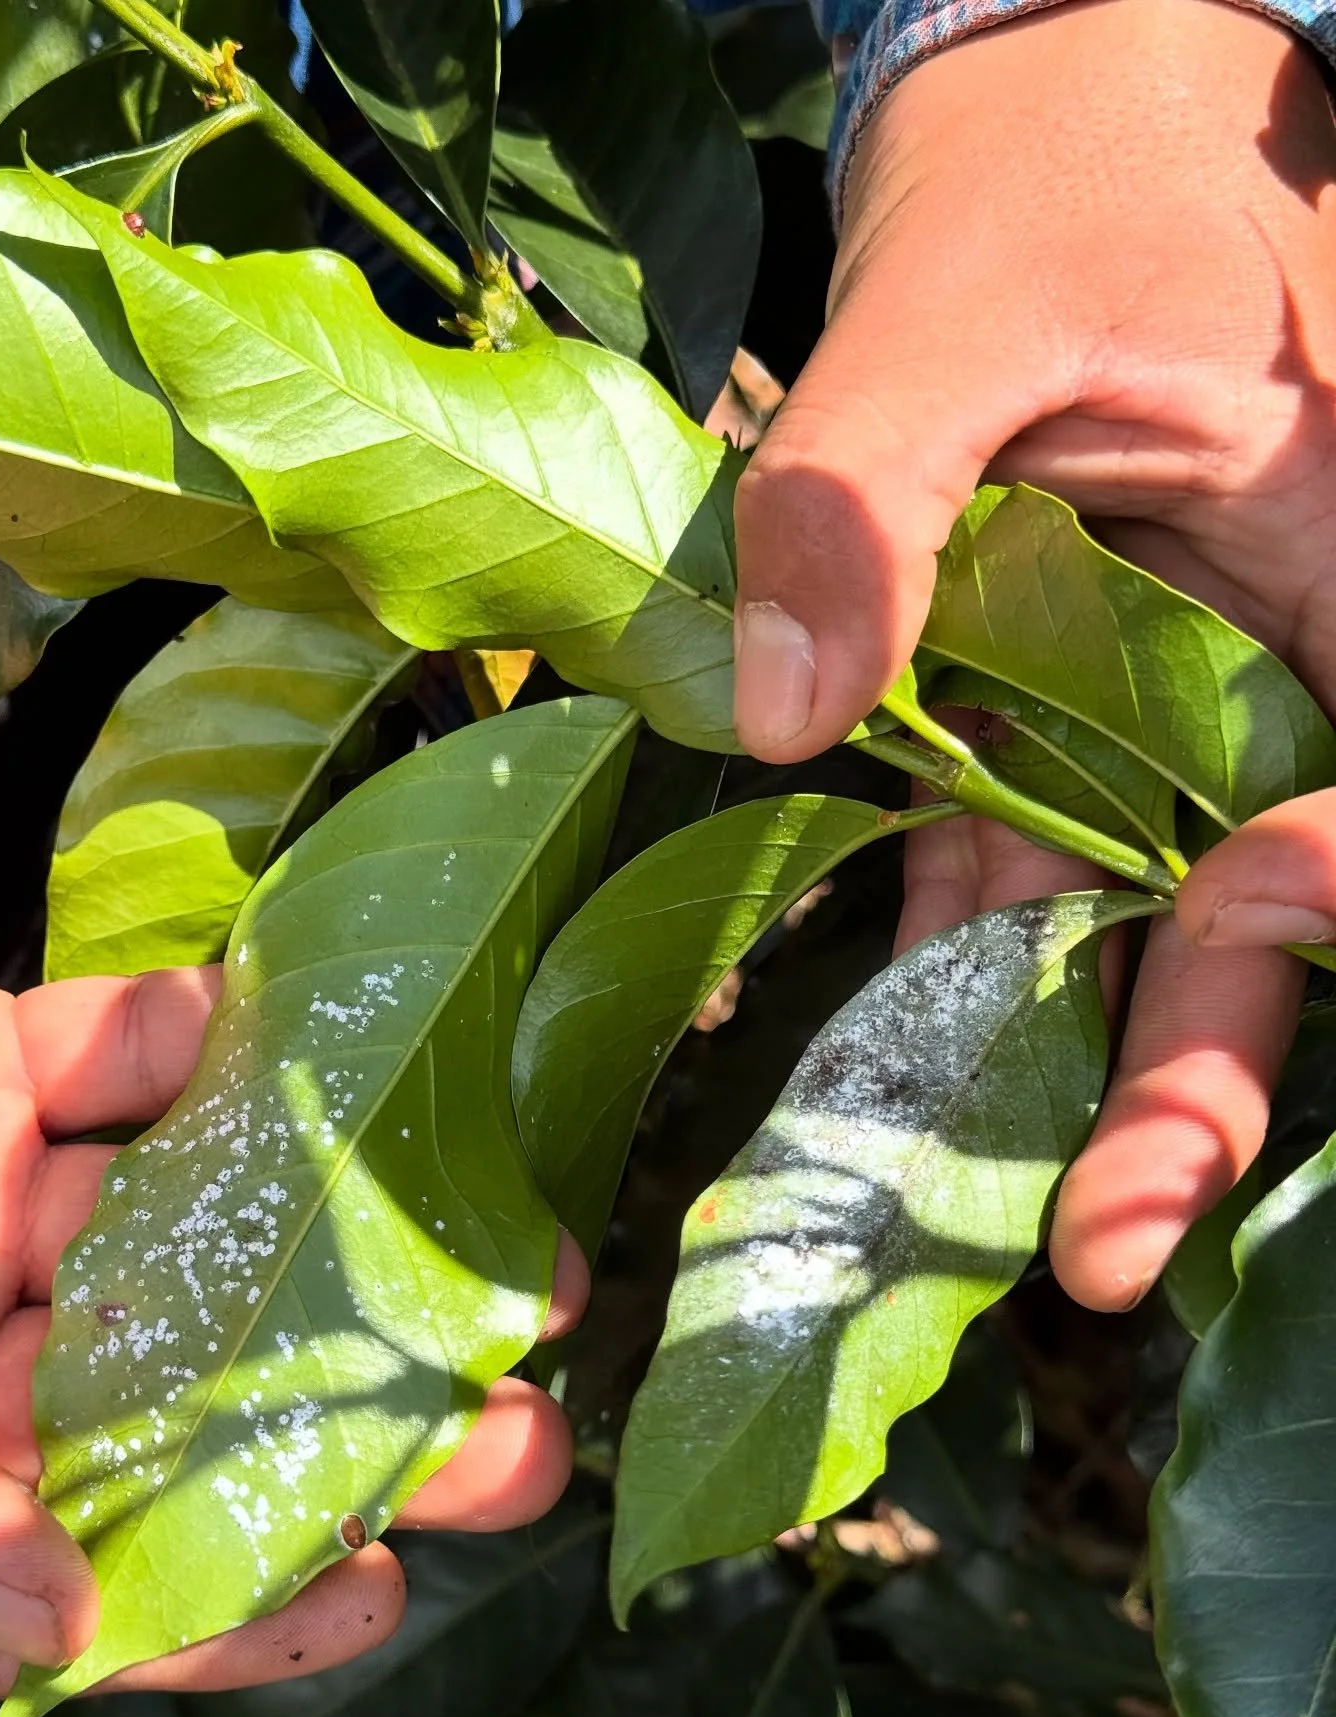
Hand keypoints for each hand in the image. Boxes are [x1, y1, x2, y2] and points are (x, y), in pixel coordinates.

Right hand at [0, 939, 584, 1696]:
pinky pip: (109, 1056)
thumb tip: (53, 1624)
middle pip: (195, 1394)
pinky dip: (186, 1043)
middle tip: (519, 1427)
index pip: (97, 1570)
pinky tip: (278, 1046)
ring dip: (331, 1222)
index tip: (375, 1594)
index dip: (235, 1597)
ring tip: (493, 1242)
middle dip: (353, 1415)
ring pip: (186, 1222)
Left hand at [731, 0, 1335, 1306]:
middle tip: (1101, 1246)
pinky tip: (885, 1083)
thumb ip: (865, 488)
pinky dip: (952, 963)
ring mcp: (1153, 707)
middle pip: (1272, 910)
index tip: (1244, 952)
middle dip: (1198, 1076)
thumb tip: (780, 708)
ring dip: (1064, 1067)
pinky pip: (1012, 864)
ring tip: (988, 1228)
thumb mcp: (965, 303)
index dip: (1326, 914)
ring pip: (1136, 919)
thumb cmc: (1057, 177)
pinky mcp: (1042, 713)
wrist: (1034, 125)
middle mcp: (1270, 670)